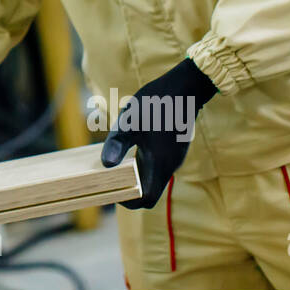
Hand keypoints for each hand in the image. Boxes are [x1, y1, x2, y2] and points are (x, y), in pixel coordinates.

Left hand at [100, 58, 217, 208]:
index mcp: (160, 165)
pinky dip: (141, 166)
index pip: (147, 200)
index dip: (129, 201)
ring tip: (114, 165)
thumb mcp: (130, 122)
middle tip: (108, 179)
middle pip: (149, 191)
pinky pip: (156, 166)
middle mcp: (169, 166)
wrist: (184, 87)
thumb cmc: (156, 104)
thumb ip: (117, 144)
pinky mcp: (172, 150)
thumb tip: (105, 165)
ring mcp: (172, 158)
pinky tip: (128, 151)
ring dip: (134, 177)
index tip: (113, 190)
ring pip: (152, 178)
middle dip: (128, 190)